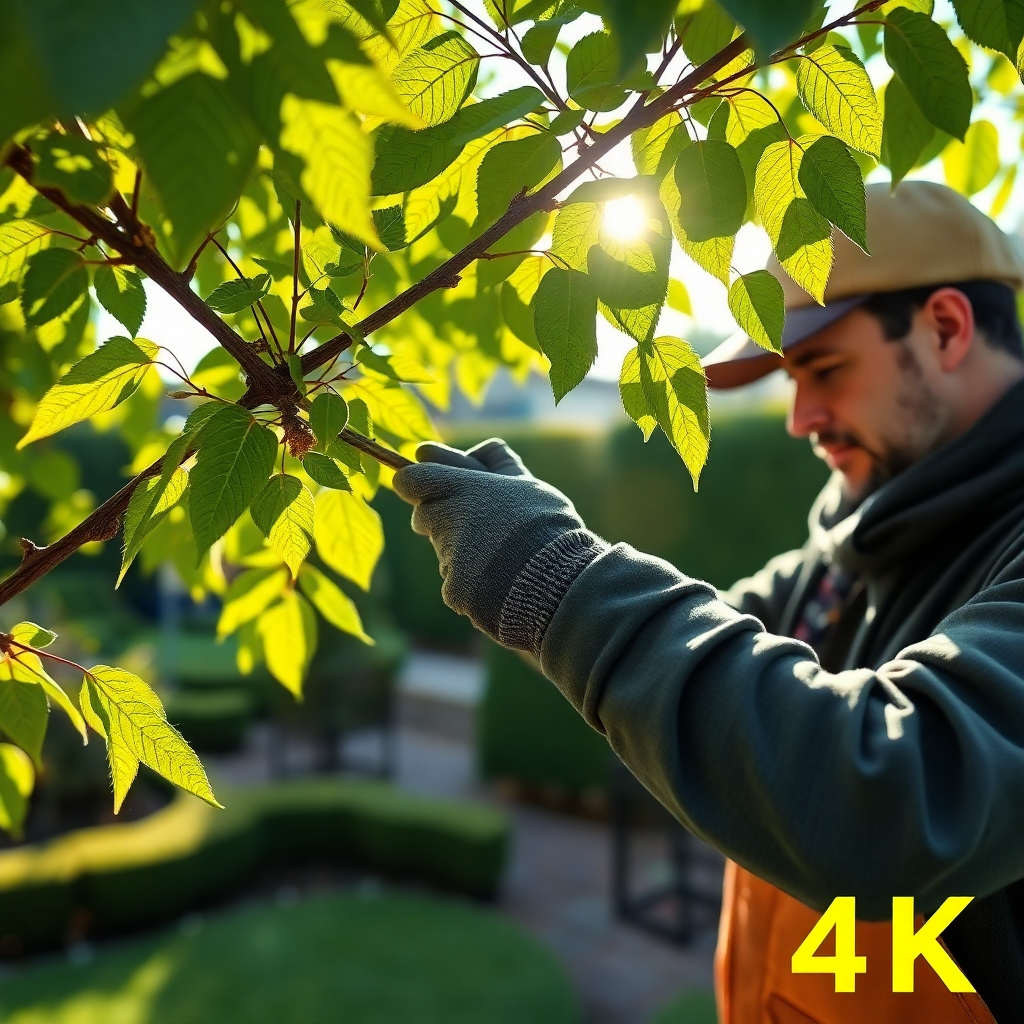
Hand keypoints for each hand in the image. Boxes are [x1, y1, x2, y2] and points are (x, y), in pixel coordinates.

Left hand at [392, 439, 603, 651]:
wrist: (562, 580)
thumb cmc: (548, 527)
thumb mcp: (528, 486)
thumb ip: (498, 465)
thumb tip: (483, 445)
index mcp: (465, 487)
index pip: (413, 479)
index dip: (418, 481)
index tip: (426, 483)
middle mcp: (450, 518)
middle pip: (425, 516)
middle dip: (442, 519)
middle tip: (480, 527)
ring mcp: (451, 556)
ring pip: (443, 551)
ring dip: (461, 552)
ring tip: (503, 556)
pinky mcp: (455, 590)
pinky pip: (455, 583)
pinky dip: (473, 584)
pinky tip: (501, 582)